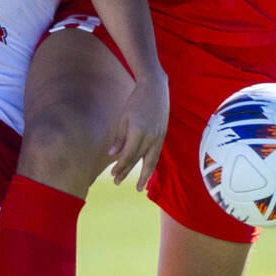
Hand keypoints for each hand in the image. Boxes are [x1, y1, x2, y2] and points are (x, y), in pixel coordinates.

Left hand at [107, 74, 168, 189]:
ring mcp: (159, 137)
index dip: (120, 166)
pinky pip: (156, 154)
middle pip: (138, 160)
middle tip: (117, 183)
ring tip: (139, 187)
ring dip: (144, 175)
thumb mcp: (124, 118)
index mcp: (138, 131)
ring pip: (151, 160)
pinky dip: (151, 164)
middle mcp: (150, 137)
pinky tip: (147, 172)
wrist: (156, 88)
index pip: (128, 155)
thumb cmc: (136, 101)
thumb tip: (112, 155)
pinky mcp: (163, 135)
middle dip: (128, 173)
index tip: (112, 174)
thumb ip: (120, 138)